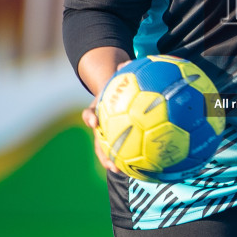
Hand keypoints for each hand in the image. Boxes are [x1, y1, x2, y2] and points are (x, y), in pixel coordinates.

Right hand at [78, 48, 131, 172]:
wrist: (116, 90)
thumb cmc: (120, 82)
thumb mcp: (119, 74)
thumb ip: (122, 69)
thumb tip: (126, 64)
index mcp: (99, 110)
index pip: (90, 114)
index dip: (91, 119)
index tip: (93, 123)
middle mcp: (102, 125)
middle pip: (98, 141)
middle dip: (102, 153)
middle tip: (109, 163)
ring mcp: (109, 133)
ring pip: (108, 150)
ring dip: (113, 162)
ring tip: (121, 172)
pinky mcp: (119, 138)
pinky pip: (125, 149)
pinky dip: (132, 157)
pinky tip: (146, 165)